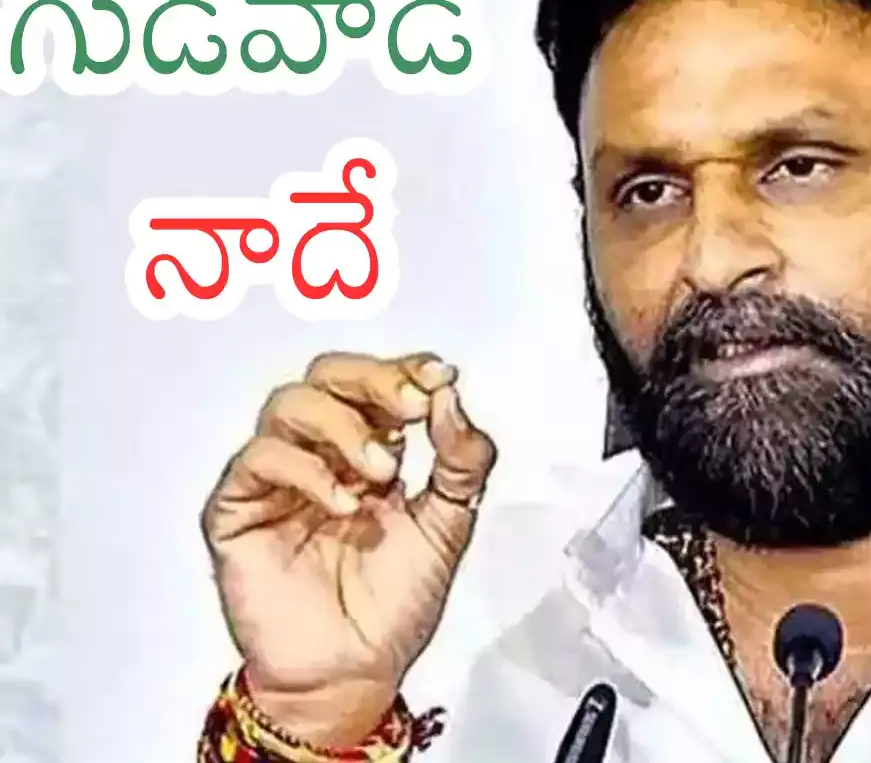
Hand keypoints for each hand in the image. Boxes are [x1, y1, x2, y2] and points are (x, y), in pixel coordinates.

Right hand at [201, 352, 496, 745]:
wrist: (354, 672)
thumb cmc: (395, 604)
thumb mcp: (450, 524)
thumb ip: (461, 459)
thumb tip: (452, 395)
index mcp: (370, 448)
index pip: (377, 382)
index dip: (406, 369)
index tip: (439, 375)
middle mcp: (321, 453)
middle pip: (328, 376)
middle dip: (374, 381)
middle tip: (411, 406)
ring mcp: (277, 479)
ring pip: (289, 404)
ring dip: (342, 424)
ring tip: (381, 471)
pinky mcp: (237, 510)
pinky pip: (257, 459)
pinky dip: (304, 469)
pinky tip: (342, 502)